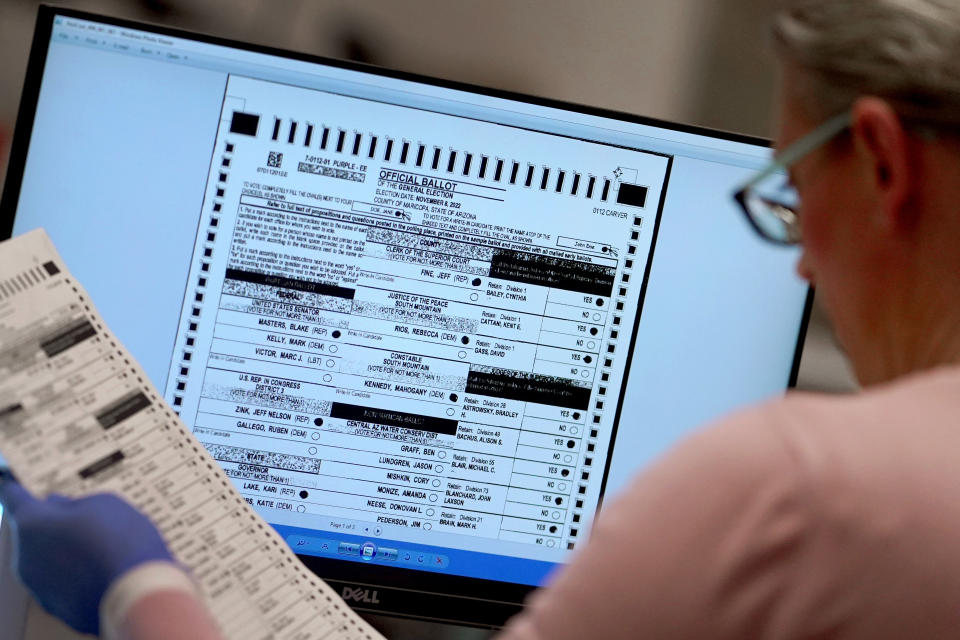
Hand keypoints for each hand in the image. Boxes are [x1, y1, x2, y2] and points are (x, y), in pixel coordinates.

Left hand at [0, 470, 173, 634]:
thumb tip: (63, 507)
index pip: (13, 497)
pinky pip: (61, 581)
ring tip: (104, 545)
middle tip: (86, 517)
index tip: (15, 480)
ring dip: (66, 549)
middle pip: (33, 530)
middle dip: (53, 523)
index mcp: (32, 523)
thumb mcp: (106, 504)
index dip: (17, 486)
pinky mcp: (56, 605)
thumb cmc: (121, 544)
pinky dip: (76, 573)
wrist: (138, 594)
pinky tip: (103, 567)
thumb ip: (75, 503)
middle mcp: (25, 555)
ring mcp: (38, 585)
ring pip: (47, 557)